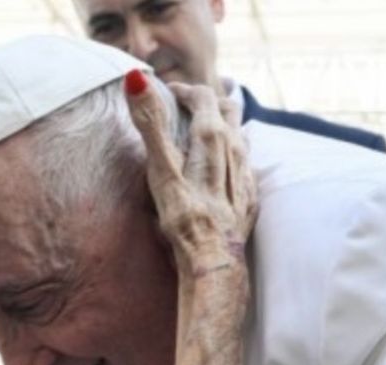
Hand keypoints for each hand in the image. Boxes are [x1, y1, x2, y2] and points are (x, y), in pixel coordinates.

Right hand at [124, 71, 257, 280]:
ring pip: (239, 136)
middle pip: (228, 110)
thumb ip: (150, 123)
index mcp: (212, 138)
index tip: (167, 95)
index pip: (203, 96)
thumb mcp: (161, 169)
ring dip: (222, 128)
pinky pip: (244, 166)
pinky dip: (230, 157)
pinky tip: (218, 171)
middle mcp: (234, 151)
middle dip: (207, 103)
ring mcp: (245, 175)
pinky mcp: (249, 197)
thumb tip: (136, 79)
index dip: (184, 91)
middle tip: (186, 108)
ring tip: (202, 134)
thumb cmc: (185, 218)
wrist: (214, 263)